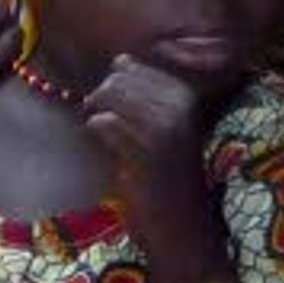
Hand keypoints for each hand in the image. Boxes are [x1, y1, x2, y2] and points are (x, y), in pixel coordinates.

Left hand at [78, 56, 213, 244]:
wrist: (180, 223)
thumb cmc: (168, 175)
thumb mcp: (165, 127)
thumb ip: (144, 92)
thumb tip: (120, 59)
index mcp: (186, 96)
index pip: (137, 68)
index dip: (116, 82)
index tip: (112, 105)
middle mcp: (179, 108)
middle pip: (120, 79)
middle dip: (102, 94)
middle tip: (97, 114)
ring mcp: (163, 128)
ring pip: (111, 96)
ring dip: (97, 109)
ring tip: (98, 126)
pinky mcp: (144, 150)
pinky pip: (106, 123)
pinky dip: (97, 129)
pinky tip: (103, 140)